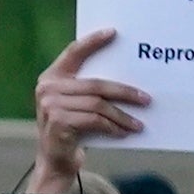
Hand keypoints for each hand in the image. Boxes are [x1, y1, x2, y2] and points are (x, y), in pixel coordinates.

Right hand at [33, 29, 149, 183]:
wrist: (54, 160)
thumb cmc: (71, 128)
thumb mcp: (74, 104)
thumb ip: (86, 88)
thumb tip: (124, 78)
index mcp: (51, 78)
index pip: (73, 53)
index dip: (92, 42)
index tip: (114, 32)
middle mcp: (47, 89)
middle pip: (95, 84)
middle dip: (124, 92)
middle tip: (146, 99)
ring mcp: (50, 106)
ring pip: (98, 105)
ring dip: (122, 116)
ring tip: (138, 124)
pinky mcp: (58, 123)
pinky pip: (94, 121)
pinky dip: (112, 127)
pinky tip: (123, 132)